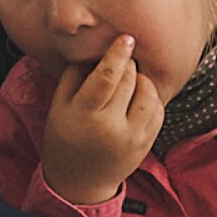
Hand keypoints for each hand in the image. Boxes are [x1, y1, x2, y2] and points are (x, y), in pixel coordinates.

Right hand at [41, 35, 162, 205]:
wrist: (80, 179)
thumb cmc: (65, 135)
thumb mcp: (59, 105)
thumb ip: (74, 76)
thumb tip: (95, 50)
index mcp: (84, 114)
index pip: (107, 78)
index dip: (118, 55)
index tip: (126, 38)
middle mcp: (111, 127)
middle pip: (129, 83)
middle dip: (129, 64)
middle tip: (124, 55)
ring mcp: (133, 138)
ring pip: (149, 97)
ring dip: (143, 80)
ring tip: (132, 77)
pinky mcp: (147, 144)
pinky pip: (158, 113)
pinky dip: (152, 98)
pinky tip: (140, 94)